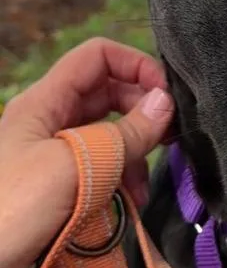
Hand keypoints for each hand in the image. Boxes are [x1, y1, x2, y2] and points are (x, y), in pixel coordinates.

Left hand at [0, 38, 173, 267]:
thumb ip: (125, 133)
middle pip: (107, 95)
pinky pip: (101, 172)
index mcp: (45, 101)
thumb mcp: (76, 166)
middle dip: (142, 112)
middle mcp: (50, 122)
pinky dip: (122, 181)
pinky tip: (131, 203)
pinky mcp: (61, 191)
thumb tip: (166, 102)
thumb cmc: (13, 210)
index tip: (167, 96)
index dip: (135, 65)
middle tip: (170, 139)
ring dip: (135, 154)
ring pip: (108, 136)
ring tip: (144, 186)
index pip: (97, 57)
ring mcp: (55, 158)